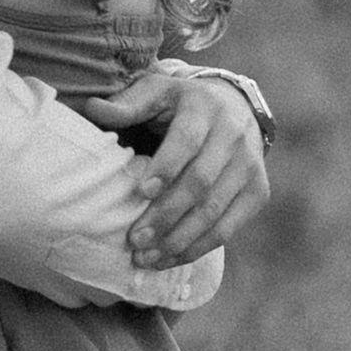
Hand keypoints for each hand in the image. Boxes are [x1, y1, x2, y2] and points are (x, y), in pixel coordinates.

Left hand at [82, 72, 269, 269]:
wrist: (234, 106)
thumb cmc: (179, 102)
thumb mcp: (154, 91)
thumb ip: (126, 104)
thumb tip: (92, 109)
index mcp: (204, 107)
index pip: (187, 140)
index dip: (166, 167)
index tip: (142, 192)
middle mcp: (233, 136)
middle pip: (201, 182)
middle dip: (166, 214)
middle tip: (135, 239)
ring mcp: (250, 166)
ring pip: (215, 210)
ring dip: (179, 239)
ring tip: (146, 257)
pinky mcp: (258, 192)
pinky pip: (230, 227)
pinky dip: (199, 247)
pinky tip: (170, 258)